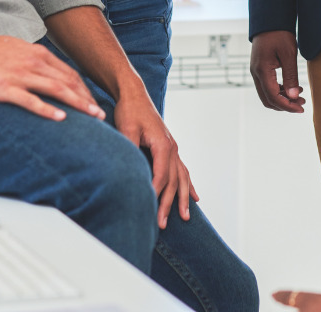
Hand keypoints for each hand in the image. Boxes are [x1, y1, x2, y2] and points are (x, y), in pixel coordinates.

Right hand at [0, 21, 104, 121]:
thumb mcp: (18, 49)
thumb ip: (34, 60)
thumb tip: (48, 70)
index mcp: (38, 54)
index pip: (69, 73)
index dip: (84, 89)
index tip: (94, 102)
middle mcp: (34, 63)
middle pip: (69, 82)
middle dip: (88, 98)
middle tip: (101, 114)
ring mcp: (20, 75)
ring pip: (57, 89)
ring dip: (78, 103)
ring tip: (92, 116)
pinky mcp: (4, 88)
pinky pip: (30, 100)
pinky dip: (47, 109)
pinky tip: (61, 118)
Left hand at [113, 86, 198, 227]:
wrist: (134, 94)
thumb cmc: (130, 111)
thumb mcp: (126, 129)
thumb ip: (130, 149)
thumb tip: (129, 171)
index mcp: (163, 145)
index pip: (161, 176)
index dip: (155, 194)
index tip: (148, 210)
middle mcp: (172, 148)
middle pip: (173, 181)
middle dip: (169, 203)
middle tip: (162, 224)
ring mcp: (173, 148)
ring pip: (181, 177)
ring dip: (182, 198)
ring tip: (185, 217)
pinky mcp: (169, 147)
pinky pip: (182, 169)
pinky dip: (188, 184)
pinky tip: (194, 197)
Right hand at [250, 30, 304, 111]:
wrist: (270, 20)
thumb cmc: (280, 34)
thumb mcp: (289, 54)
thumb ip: (291, 76)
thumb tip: (294, 97)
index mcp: (262, 70)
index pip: (273, 97)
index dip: (287, 106)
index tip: (301, 109)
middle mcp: (256, 73)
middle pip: (268, 99)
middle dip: (284, 105)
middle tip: (301, 104)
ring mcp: (256, 71)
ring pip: (267, 94)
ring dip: (282, 99)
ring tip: (300, 96)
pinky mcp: (259, 68)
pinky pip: (267, 86)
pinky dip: (279, 91)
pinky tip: (292, 88)